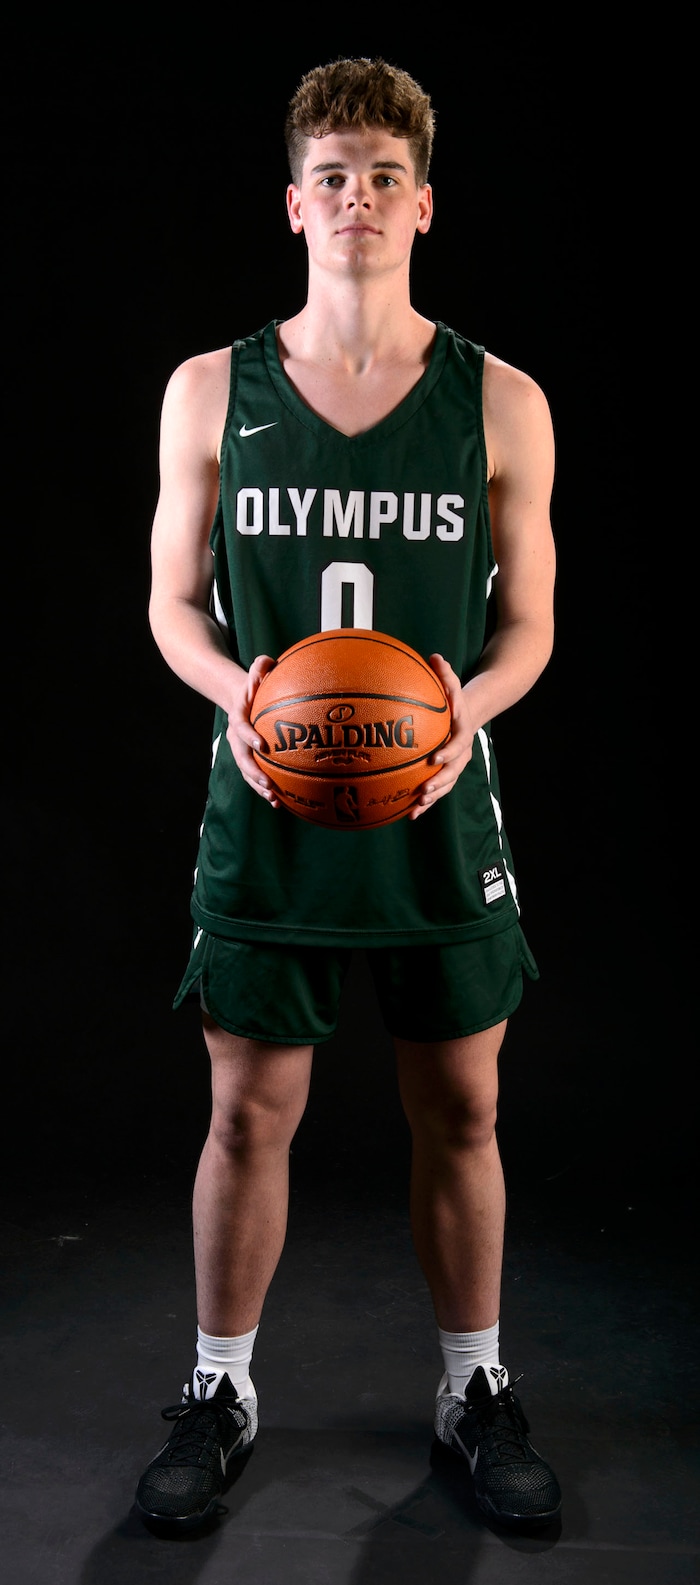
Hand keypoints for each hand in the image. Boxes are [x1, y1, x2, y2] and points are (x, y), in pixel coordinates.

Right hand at [226, 654, 280, 806]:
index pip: (240, 728)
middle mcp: (236, 736)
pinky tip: (281, 802)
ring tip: (274, 798)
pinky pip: (257, 776)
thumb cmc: (255, 683)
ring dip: (259, 787)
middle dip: (254, 773)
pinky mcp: (250, 758)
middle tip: (268, 783)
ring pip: (248, 772)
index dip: (249, 737)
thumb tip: (267, 661)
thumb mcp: (257, 671)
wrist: (240, 698)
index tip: (262, 746)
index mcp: (238, 716)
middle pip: (242, 758)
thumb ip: (261, 666)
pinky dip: (266, 789)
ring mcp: (242, 749)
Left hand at [409, 654, 475, 819]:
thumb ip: (445, 673)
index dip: (448, 754)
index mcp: (462, 734)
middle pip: (452, 773)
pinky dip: (425, 804)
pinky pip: (436, 791)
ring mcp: (454, 766)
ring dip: (432, 799)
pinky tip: (408, 815)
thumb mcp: (453, 684)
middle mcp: (461, 754)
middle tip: (424, 791)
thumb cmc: (454, 698)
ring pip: (444, 786)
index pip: (457, 746)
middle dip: (438, 784)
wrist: (469, 715)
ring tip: (416, 808)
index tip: (434, 758)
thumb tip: (434, 655)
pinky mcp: (444, 774)